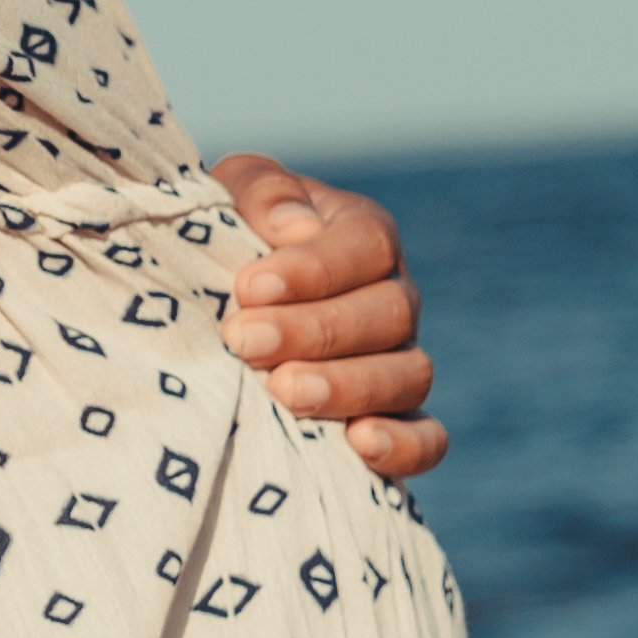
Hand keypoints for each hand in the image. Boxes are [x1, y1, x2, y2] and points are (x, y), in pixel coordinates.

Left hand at [214, 151, 442, 481]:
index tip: (249, 287)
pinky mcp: (392, 419)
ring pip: (409, 376)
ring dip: (347, 386)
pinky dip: (404, 445)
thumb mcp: (231, 194)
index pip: (367, 245)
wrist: (212, 299)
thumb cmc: (225, 235)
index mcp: (363, 234)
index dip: (315, 269)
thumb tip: (297, 225)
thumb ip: (262, 191)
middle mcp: (394, 297)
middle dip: (314, 330)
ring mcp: (398, 361)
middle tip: (243, 341)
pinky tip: (358, 444)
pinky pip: (426, 439)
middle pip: (390, 313)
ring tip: (282, 391)